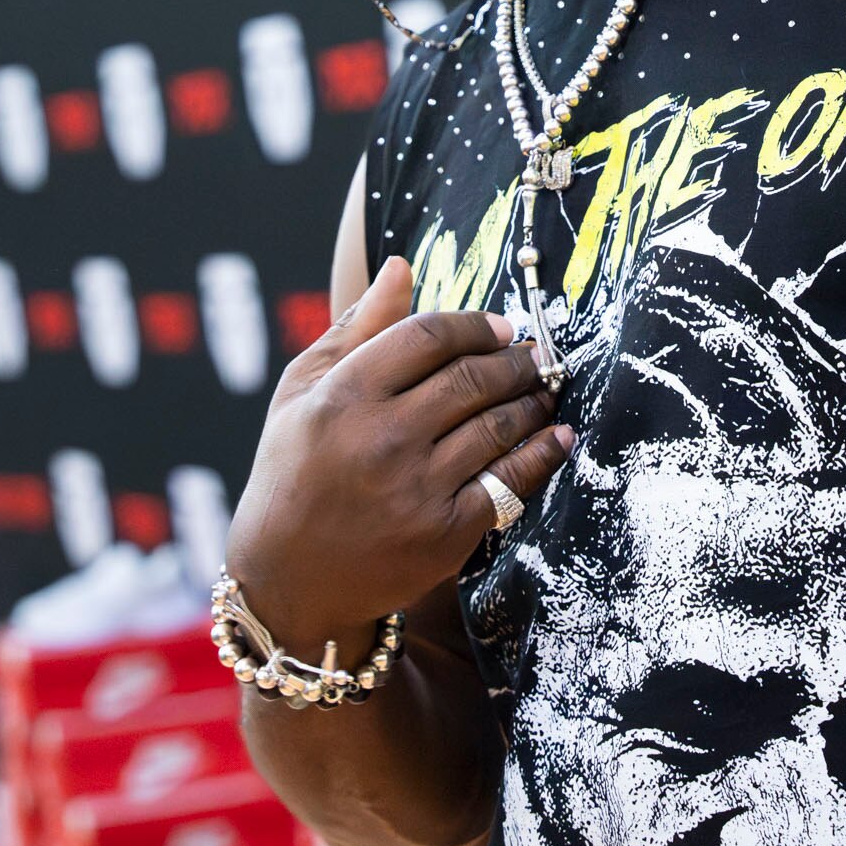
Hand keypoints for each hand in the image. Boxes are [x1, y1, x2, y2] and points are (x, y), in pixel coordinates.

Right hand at [226, 257, 570, 653]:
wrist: (288, 579)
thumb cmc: (294, 471)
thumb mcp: (304, 393)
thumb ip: (356, 329)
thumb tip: (401, 267)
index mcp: (344, 396)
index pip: (429, 335)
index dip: (476, 324)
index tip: (501, 327)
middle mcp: (382, 439)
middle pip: (473, 377)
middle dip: (516, 360)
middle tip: (534, 356)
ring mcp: (416, 489)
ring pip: (498, 425)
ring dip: (533, 400)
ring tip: (543, 390)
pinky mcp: (445, 534)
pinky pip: (510, 481)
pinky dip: (542, 453)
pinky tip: (556, 436)